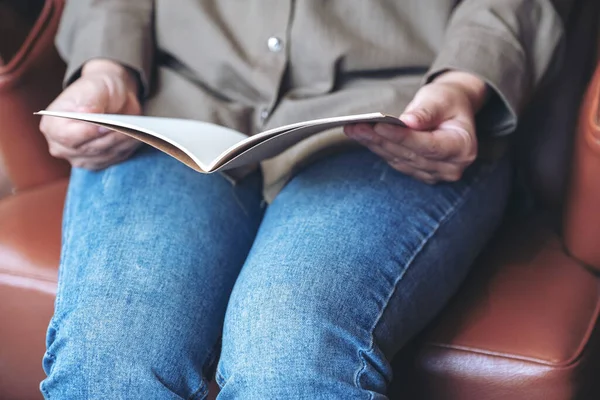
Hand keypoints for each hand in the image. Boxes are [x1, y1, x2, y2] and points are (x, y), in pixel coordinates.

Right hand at [40, 59, 141, 169]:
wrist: (110, 97)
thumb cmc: (99, 88)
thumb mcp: (95, 87)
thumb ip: (91, 101)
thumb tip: (87, 114)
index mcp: (52, 125)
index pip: (67, 137)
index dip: (88, 133)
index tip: (105, 125)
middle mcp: (61, 146)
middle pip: (89, 149)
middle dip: (111, 137)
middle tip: (129, 127)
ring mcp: (79, 158)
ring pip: (105, 155)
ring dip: (122, 143)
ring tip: (136, 129)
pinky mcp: (97, 163)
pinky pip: (114, 159)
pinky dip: (126, 148)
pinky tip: (135, 136)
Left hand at [344, 71, 487, 183]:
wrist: (451, 111)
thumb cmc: (448, 101)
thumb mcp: (440, 98)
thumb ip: (426, 111)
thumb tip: (408, 122)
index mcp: (463, 148)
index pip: (428, 146)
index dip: (402, 137)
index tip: (380, 127)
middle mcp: (450, 167)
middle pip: (409, 154)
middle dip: (381, 139)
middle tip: (357, 126)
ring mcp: (433, 174)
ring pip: (398, 159)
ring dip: (373, 144)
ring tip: (353, 129)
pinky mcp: (418, 173)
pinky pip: (394, 160)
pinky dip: (377, 147)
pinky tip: (361, 136)